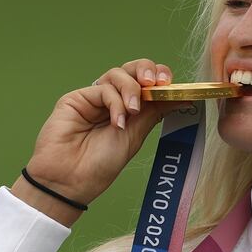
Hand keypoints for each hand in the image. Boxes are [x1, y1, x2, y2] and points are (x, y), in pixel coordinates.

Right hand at [13, 59, 187, 224]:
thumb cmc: (100, 165)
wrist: (70, 181)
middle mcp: (112, 100)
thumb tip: (180, 98)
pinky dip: (115, 102)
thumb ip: (154, 112)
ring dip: (131, 89)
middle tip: (155, 83)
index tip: (172, 87)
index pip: (147, 84)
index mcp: (129, 110)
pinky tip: (117, 121)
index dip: (160, 78)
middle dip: (147, 70)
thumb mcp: (135, 136)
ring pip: (118, 74)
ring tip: (133, 111)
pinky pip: (102, 88)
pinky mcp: (77, 98)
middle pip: (133, 70)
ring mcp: (94, 98)